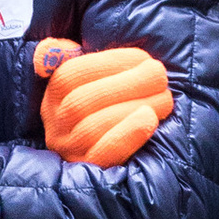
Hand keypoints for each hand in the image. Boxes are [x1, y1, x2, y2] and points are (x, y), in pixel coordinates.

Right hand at [32, 39, 173, 165]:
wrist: (124, 160)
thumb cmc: (118, 105)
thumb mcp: (98, 80)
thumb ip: (83, 60)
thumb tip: (59, 46)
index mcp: (54, 96)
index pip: (72, 75)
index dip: (111, 63)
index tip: (144, 59)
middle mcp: (54, 124)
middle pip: (82, 101)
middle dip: (128, 84)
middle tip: (160, 76)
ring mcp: (68, 151)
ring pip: (92, 127)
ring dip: (133, 107)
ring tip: (164, 99)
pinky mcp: (88, 172)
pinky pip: (104, 154)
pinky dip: (128, 134)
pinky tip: (150, 119)